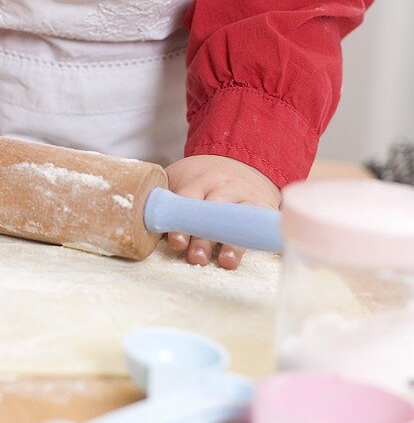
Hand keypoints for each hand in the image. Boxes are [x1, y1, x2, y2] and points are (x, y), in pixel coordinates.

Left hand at [164, 155, 280, 270]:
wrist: (237, 161)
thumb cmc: (199, 181)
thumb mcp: (179, 180)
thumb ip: (165, 200)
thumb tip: (141, 221)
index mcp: (199, 180)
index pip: (189, 201)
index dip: (182, 223)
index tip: (177, 241)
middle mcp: (225, 187)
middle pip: (215, 213)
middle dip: (205, 237)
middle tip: (197, 258)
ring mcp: (247, 197)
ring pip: (241, 220)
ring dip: (235, 242)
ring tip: (228, 261)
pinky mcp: (265, 209)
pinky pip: (270, 224)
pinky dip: (276, 239)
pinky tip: (280, 253)